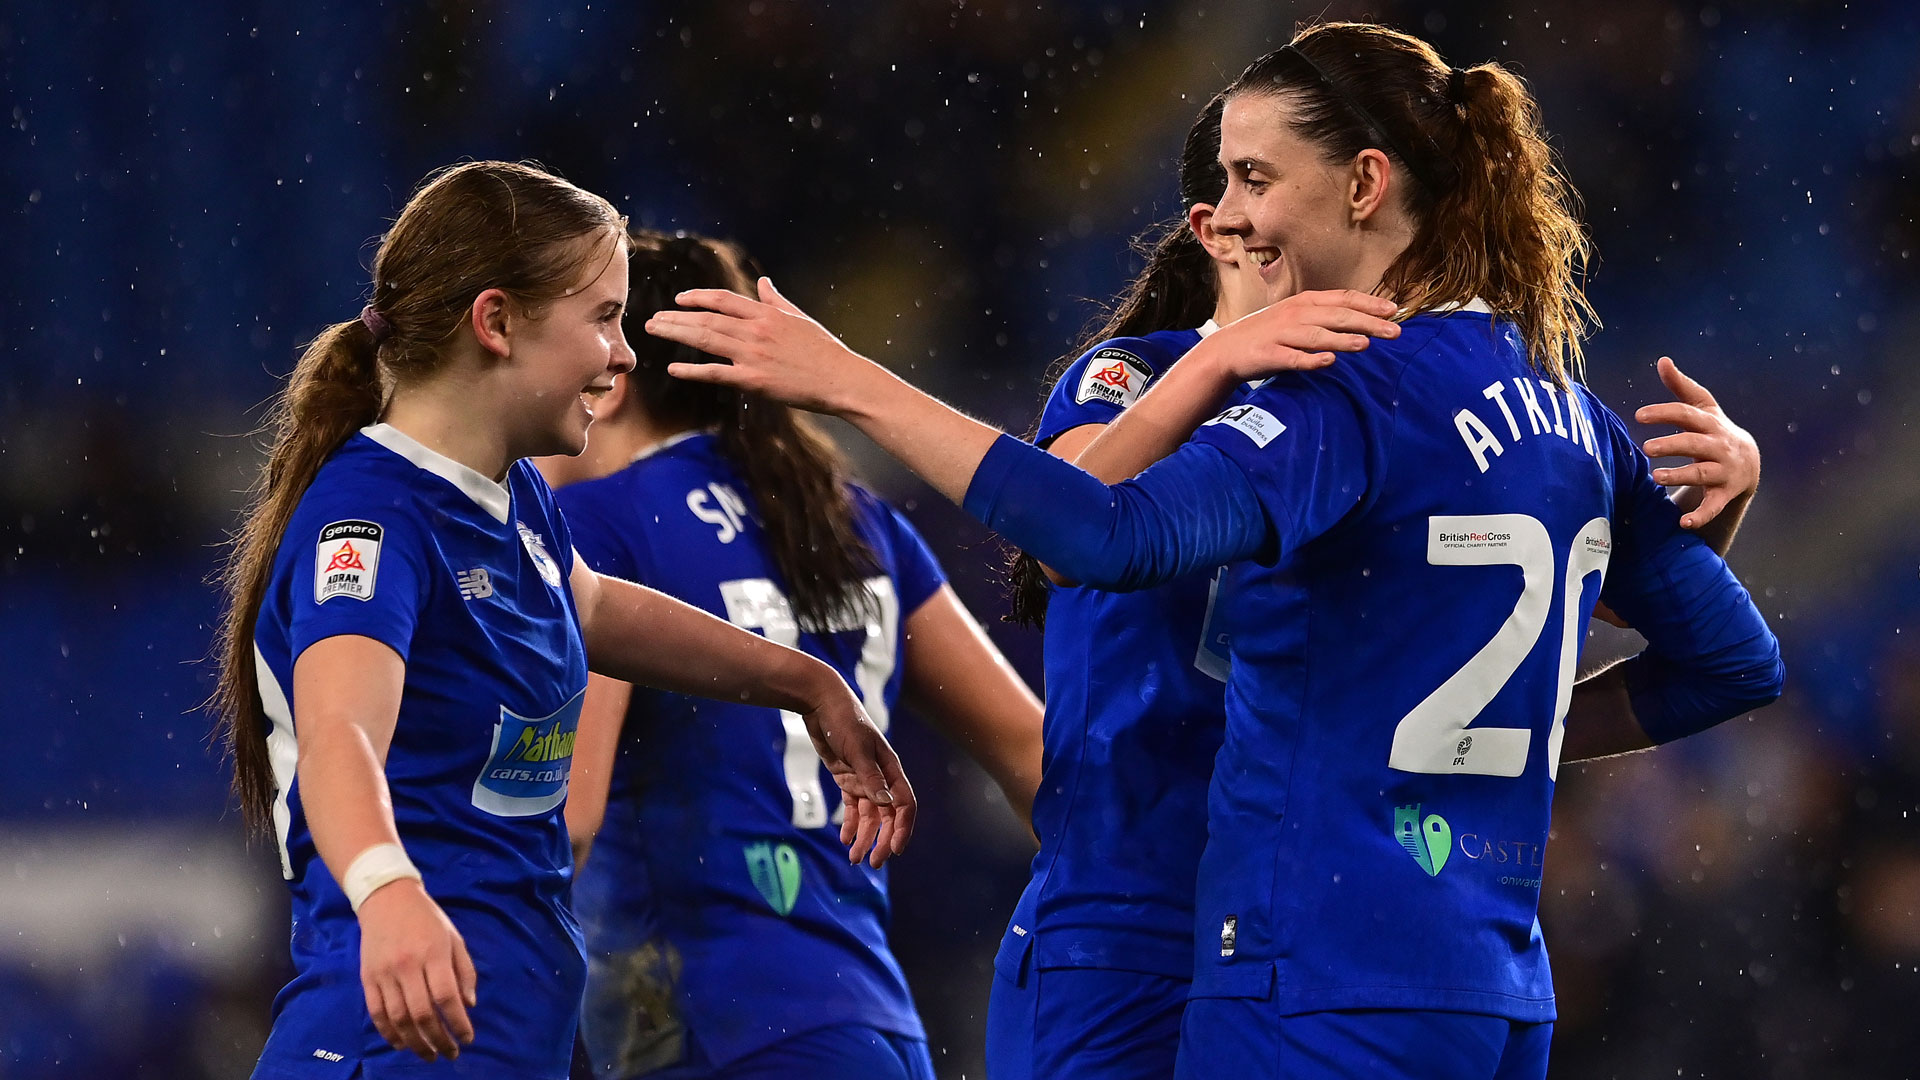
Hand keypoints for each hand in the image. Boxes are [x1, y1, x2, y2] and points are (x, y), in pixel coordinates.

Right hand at [357, 879, 477, 1061]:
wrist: (386, 898)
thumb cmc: (427, 919)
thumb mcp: (454, 938)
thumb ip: (464, 971)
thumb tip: (468, 1005)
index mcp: (433, 954)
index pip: (446, 996)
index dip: (457, 1022)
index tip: (467, 1039)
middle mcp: (407, 966)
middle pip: (422, 1013)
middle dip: (438, 1040)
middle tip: (449, 1053)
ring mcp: (384, 973)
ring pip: (398, 1018)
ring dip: (414, 1042)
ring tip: (428, 1055)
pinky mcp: (367, 978)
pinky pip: (377, 1012)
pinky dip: (388, 1033)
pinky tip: (401, 1043)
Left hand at [647, 279, 877, 415]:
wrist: (841, 379)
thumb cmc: (824, 350)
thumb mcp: (799, 318)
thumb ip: (775, 300)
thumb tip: (762, 282)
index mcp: (766, 314)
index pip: (723, 299)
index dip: (698, 298)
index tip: (679, 300)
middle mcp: (756, 330)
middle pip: (707, 318)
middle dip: (676, 317)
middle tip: (652, 320)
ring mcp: (754, 355)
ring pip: (706, 339)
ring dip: (676, 334)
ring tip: (655, 332)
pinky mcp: (754, 380)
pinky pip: (716, 373)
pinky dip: (692, 371)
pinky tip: (674, 369)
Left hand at [800, 678, 915, 868]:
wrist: (821, 702)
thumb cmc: (843, 720)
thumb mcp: (857, 748)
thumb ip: (870, 777)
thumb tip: (886, 804)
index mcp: (890, 768)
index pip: (904, 804)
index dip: (902, 828)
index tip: (894, 849)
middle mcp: (880, 776)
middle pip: (887, 815)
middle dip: (882, 840)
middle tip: (872, 863)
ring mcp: (863, 778)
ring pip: (869, 815)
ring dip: (864, 837)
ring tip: (854, 858)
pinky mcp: (847, 777)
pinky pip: (852, 806)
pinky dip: (849, 823)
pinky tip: (844, 839)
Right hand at [1193, 289, 1401, 382]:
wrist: (1227, 350)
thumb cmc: (1269, 334)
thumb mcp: (1297, 317)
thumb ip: (1325, 317)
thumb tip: (1363, 321)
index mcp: (1305, 301)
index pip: (1343, 298)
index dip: (1369, 303)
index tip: (1394, 310)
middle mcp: (1295, 314)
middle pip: (1337, 316)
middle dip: (1367, 322)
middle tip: (1395, 331)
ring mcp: (1281, 334)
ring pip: (1316, 335)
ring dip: (1341, 339)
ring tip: (1365, 344)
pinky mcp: (1268, 354)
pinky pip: (1292, 358)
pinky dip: (1309, 359)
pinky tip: (1327, 361)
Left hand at [1633, 356, 1759, 529]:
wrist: (1749, 462)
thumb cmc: (1714, 431)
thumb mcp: (1704, 408)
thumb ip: (1681, 387)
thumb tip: (1662, 360)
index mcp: (1709, 423)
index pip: (1686, 414)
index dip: (1664, 413)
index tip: (1639, 415)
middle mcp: (1718, 446)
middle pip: (1693, 444)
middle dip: (1671, 444)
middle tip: (1647, 448)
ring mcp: (1723, 471)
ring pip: (1701, 474)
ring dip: (1680, 476)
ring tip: (1656, 477)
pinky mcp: (1725, 494)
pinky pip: (1714, 506)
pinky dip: (1701, 516)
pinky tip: (1684, 523)